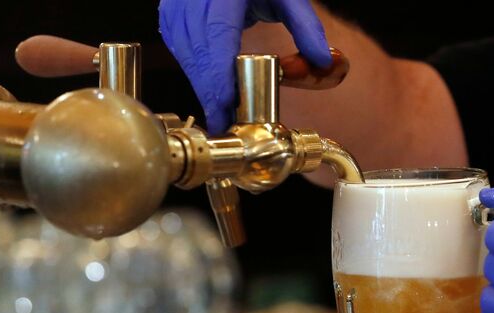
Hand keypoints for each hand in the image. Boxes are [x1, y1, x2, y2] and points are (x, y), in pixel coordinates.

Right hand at [159, 0, 331, 133]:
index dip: (219, 73)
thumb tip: (322, 61)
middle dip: (210, 90)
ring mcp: (178, 4)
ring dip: (201, 84)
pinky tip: (208, 88)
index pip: (218, 35)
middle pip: (199, 51)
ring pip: (185, 52)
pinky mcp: (171, 13)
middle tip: (224, 121)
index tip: (227, 103)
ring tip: (219, 112)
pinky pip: (179, 47)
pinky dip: (194, 70)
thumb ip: (306, 26)